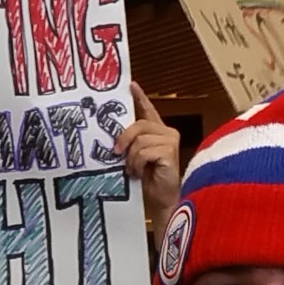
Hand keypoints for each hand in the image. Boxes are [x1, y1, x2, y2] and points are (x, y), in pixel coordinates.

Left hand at [114, 82, 180, 247]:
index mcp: (157, 131)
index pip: (148, 109)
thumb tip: (113, 134)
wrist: (161, 200)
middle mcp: (167, 132)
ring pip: (140, 140)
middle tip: (116, 153)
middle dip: (124, 138)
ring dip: (131, 157)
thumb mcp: (135, 155)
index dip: (140, 96)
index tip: (131, 85)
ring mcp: (170, 141)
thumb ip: (130, 142)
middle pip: (139, 124)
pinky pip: (144, 151)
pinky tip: (139, 172)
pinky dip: (137, 163)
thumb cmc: (148, 179)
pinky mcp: (170, 152)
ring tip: (132, 169)